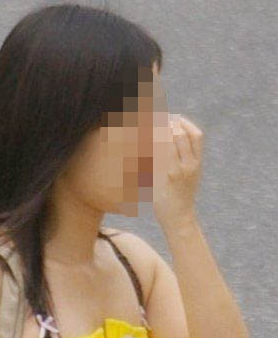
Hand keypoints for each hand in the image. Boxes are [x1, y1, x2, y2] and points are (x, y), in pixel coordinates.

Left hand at [153, 114, 203, 230]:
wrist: (179, 219)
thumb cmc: (181, 197)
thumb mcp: (189, 176)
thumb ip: (184, 159)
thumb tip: (171, 141)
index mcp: (197, 163)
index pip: (196, 135)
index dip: (185, 123)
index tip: (173, 118)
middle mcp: (189, 165)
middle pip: (180, 134)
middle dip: (168, 124)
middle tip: (156, 120)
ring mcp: (176, 172)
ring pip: (167, 142)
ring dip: (156, 133)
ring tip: (146, 129)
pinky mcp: (162, 179)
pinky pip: (155, 156)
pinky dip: (147, 147)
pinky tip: (140, 143)